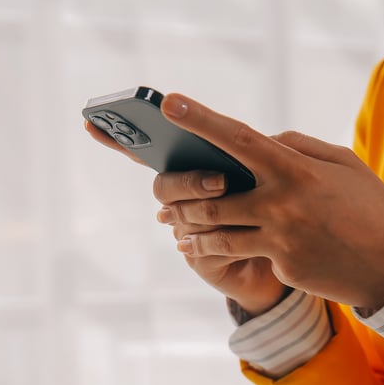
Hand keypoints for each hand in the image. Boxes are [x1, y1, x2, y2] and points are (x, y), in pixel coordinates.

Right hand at [85, 117, 286, 314]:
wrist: (291, 252)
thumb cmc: (277, 203)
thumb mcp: (268, 170)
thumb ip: (256, 151)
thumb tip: (253, 136)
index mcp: (191, 169)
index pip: (147, 154)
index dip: (117, 140)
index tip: (92, 124)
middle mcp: (180, 201)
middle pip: (163, 186)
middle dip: (187, 181)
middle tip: (220, 180)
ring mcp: (185, 231)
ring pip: (180, 216)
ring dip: (204, 207)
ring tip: (229, 194)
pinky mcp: (200, 260)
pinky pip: (200, 248)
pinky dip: (220, 238)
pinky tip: (242, 235)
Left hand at [156, 94, 383, 310]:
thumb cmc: (371, 208)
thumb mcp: (343, 163)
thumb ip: (298, 146)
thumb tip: (261, 139)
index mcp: (297, 169)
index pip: (239, 138)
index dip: (201, 119)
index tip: (169, 102)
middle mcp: (283, 203)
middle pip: (212, 198)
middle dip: (182, 198)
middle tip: (163, 198)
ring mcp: (281, 238)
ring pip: (217, 234)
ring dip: (193, 231)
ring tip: (179, 229)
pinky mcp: (284, 266)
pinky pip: (245, 255)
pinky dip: (226, 251)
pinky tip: (209, 250)